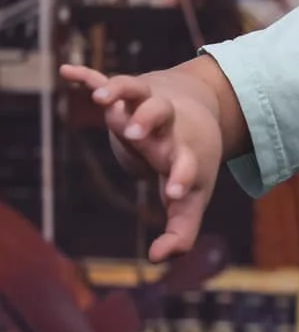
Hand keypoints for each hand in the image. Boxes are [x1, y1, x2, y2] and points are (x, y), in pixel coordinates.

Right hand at [60, 65, 223, 262]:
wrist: (197, 117)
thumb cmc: (189, 166)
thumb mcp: (190, 201)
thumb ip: (181, 233)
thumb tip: (158, 259)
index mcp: (184, 153)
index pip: (186, 163)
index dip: (181, 177)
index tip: (172, 192)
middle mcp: (166, 125)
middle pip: (160, 114)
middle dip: (148, 120)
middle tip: (136, 133)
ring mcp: (145, 104)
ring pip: (134, 88)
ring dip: (119, 90)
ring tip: (102, 99)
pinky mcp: (127, 93)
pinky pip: (105, 79)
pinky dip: (89, 76)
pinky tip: (67, 72)